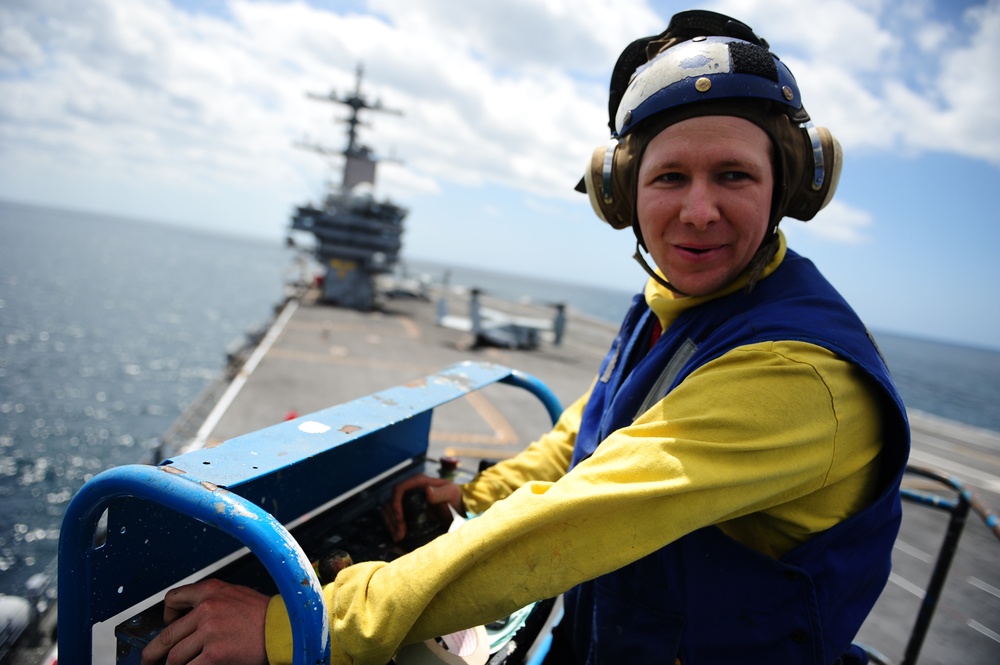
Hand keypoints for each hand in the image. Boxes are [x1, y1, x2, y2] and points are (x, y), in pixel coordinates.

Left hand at [140, 578, 268, 664]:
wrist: (286, 628)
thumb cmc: (266, 614)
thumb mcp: (236, 594)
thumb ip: (213, 601)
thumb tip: (192, 616)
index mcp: (211, 591)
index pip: (173, 598)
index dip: (165, 615)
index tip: (167, 624)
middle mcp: (206, 609)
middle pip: (167, 635)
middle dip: (153, 651)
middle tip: (147, 659)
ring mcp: (209, 632)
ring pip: (175, 656)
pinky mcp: (214, 654)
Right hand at [384, 473, 463, 540]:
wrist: (457, 507)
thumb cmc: (454, 498)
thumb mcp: (450, 494)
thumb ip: (439, 493)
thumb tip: (427, 490)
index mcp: (418, 482)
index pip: (399, 489)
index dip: (395, 504)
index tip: (400, 519)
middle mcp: (409, 488)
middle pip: (391, 501)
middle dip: (393, 518)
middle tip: (400, 534)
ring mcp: (406, 499)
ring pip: (388, 510)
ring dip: (391, 524)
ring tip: (399, 538)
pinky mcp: (405, 509)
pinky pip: (392, 516)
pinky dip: (393, 526)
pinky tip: (398, 536)